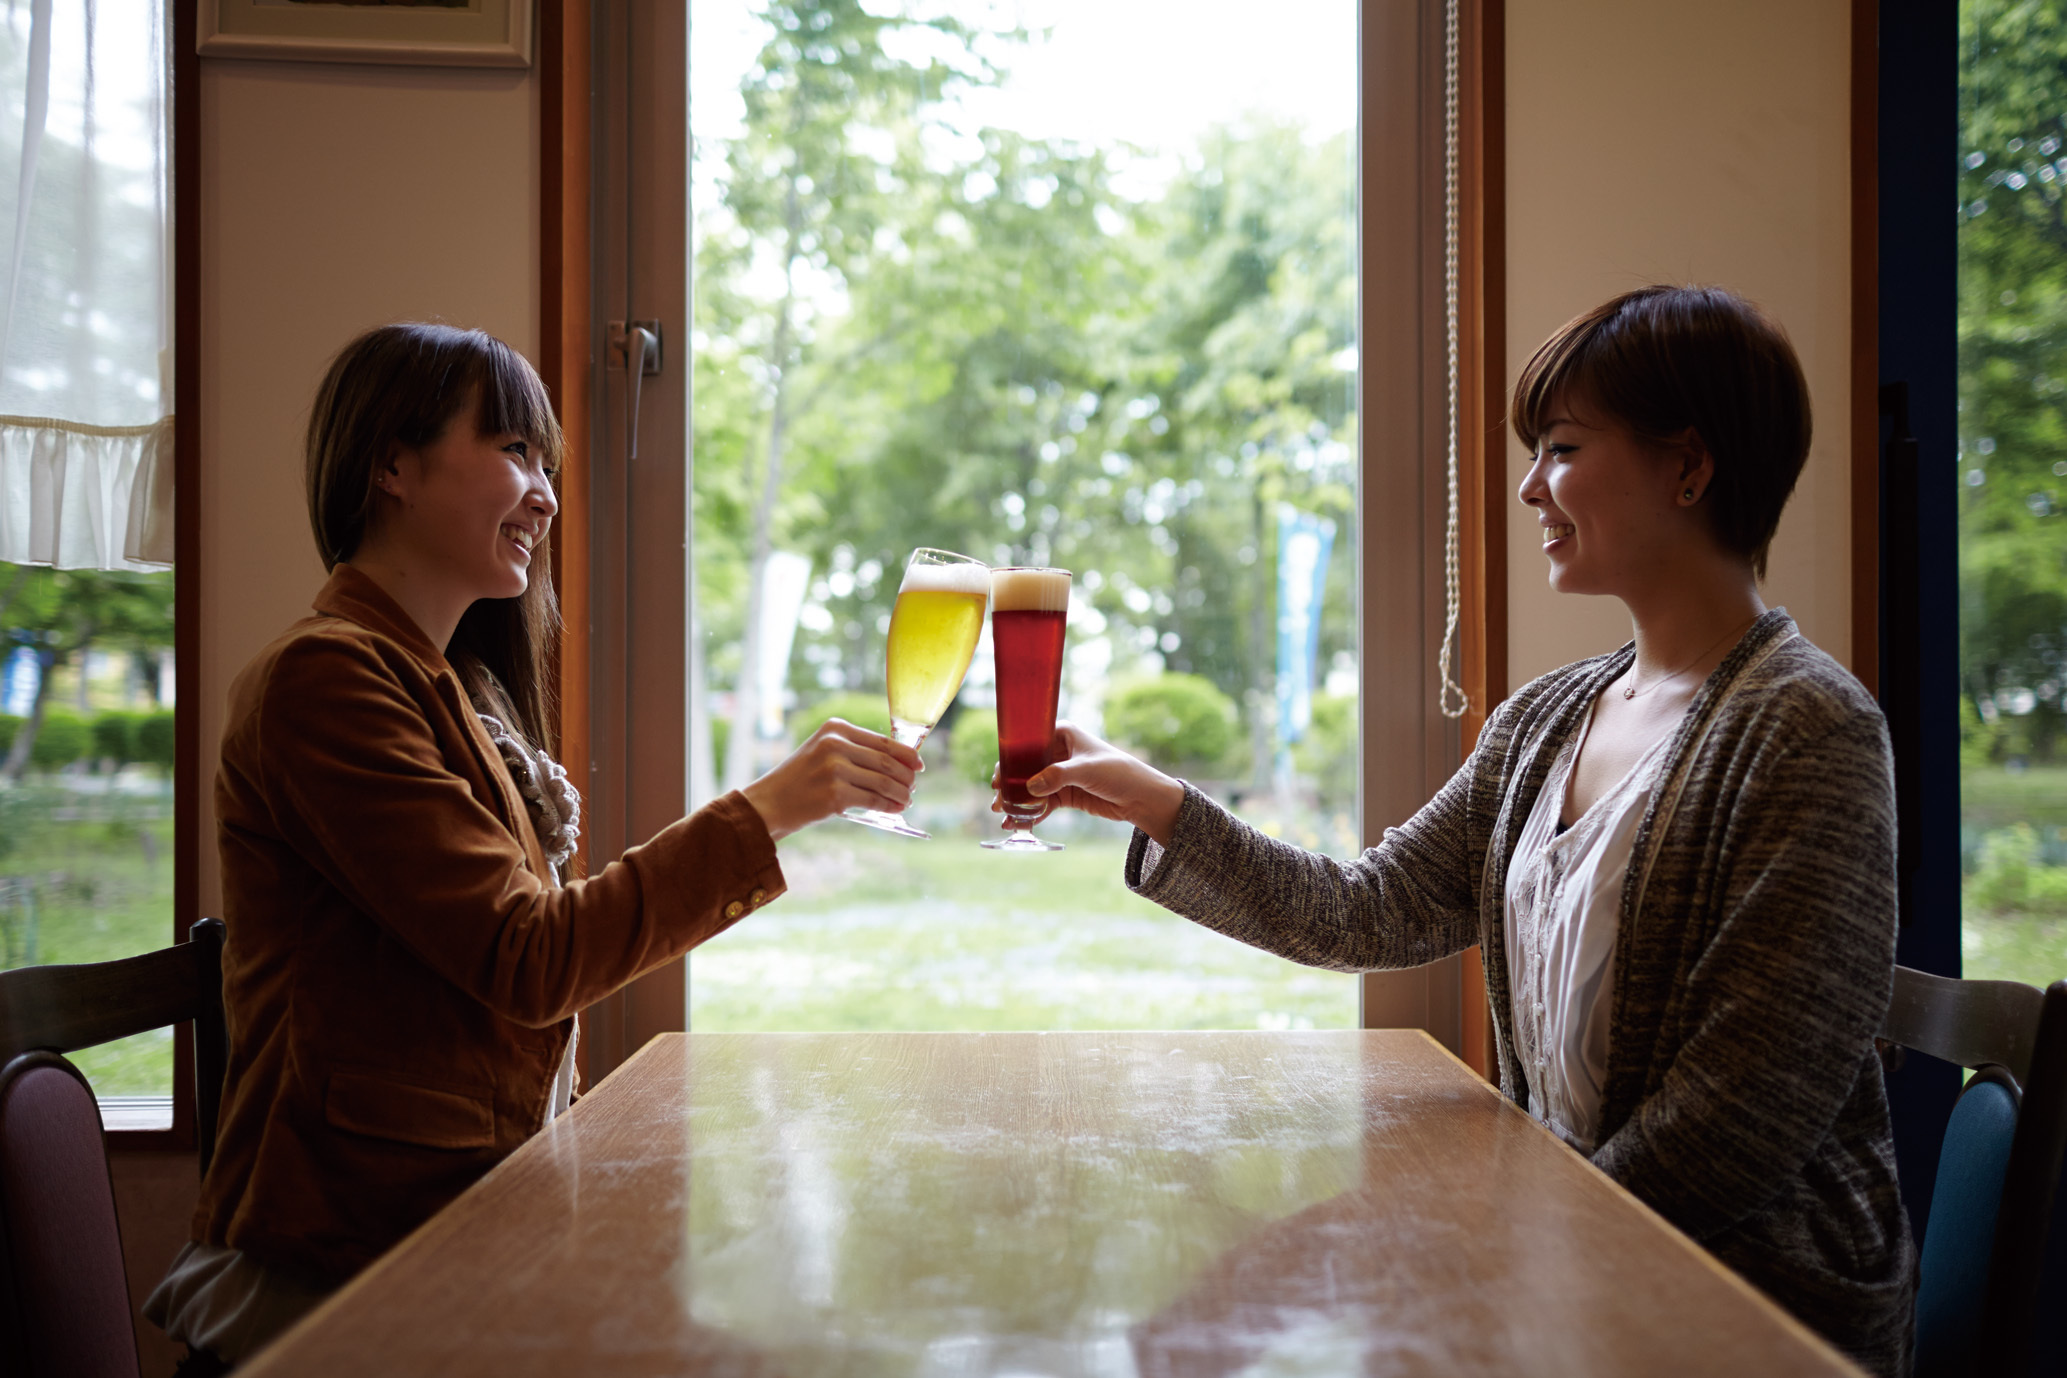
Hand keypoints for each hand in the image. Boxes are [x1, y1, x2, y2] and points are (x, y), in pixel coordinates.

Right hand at [743, 719, 921, 840]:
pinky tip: (895, 809)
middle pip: (886, 761)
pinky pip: (873, 800)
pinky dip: (889, 805)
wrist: (769, 803)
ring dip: (901, 792)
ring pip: (883, 781)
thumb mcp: (822, 752)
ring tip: (907, 799)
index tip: (919, 764)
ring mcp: (835, 770)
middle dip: (906, 775)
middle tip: (913, 786)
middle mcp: (835, 744)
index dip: (906, 754)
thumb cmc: (800, 779)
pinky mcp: (835, 795)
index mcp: (835, 728)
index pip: (881, 740)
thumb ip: (854, 751)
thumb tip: (898, 762)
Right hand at [990, 721, 1185, 844]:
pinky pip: (1042, 802)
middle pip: (1025, 767)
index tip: (998, 777)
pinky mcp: (1065, 793)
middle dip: (1009, 785)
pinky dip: (1030, 812)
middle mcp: (1057, 752)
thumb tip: (1030, 788)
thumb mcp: (1087, 770)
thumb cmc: (1119, 772)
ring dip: (1017, 801)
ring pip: (1030, 787)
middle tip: (998, 801)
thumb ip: (1057, 777)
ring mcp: (1060, 774)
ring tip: (1003, 816)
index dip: (1010, 759)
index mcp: (1062, 734)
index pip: (1028, 742)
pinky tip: (1018, 824)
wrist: (1141, 797)